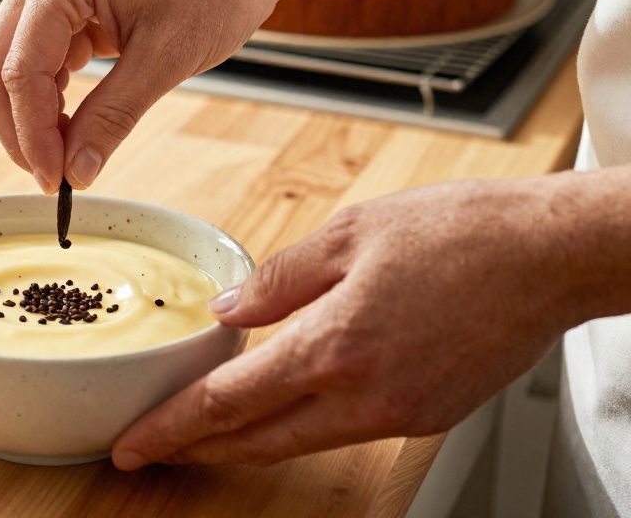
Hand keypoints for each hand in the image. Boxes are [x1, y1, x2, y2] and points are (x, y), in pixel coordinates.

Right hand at [0, 0, 289, 191]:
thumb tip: (76, 173)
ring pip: (5, 68)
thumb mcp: (166, 60)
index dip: (32, 134)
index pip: (20, 70)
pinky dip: (45, 99)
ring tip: (67, 155)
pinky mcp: (52, 2)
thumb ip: (112, 117)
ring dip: (29, 118)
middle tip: (53, 178)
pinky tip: (71, 125)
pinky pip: (29, 60)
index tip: (54, 180)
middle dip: (20, 130)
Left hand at [111, 177, 586, 466]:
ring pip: (299, 441)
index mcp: (333, 346)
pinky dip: (301, 424)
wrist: (550, 255)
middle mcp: (364, 396)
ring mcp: (399, 414)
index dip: (170, 428)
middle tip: (151, 450)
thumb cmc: (459, 233)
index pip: (227, 403)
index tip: (131, 444)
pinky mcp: (427, 416)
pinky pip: (345, 430)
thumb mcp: (348, 233)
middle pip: (256, 440)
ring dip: (246, 440)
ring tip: (202, 432)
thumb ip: (277, 280)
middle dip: (196, 449)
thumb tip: (225, 311)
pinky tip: (282, 404)